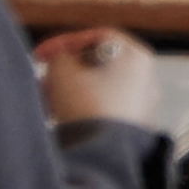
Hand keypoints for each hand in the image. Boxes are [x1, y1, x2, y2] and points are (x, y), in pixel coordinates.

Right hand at [34, 27, 158, 130]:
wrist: (100, 150)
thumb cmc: (86, 105)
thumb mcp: (61, 68)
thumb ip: (60, 55)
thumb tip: (62, 60)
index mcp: (135, 55)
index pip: (96, 38)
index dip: (65, 43)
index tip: (44, 53)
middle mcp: (145, 77)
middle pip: (97, 64)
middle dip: (66, 71)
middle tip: (46, 78)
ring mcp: (141, 103)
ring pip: (98, 87)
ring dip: (70, 90)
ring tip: (49, 99)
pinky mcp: (132, 125)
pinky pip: (102, 108)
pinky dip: (82, 107)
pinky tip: (62, 115)